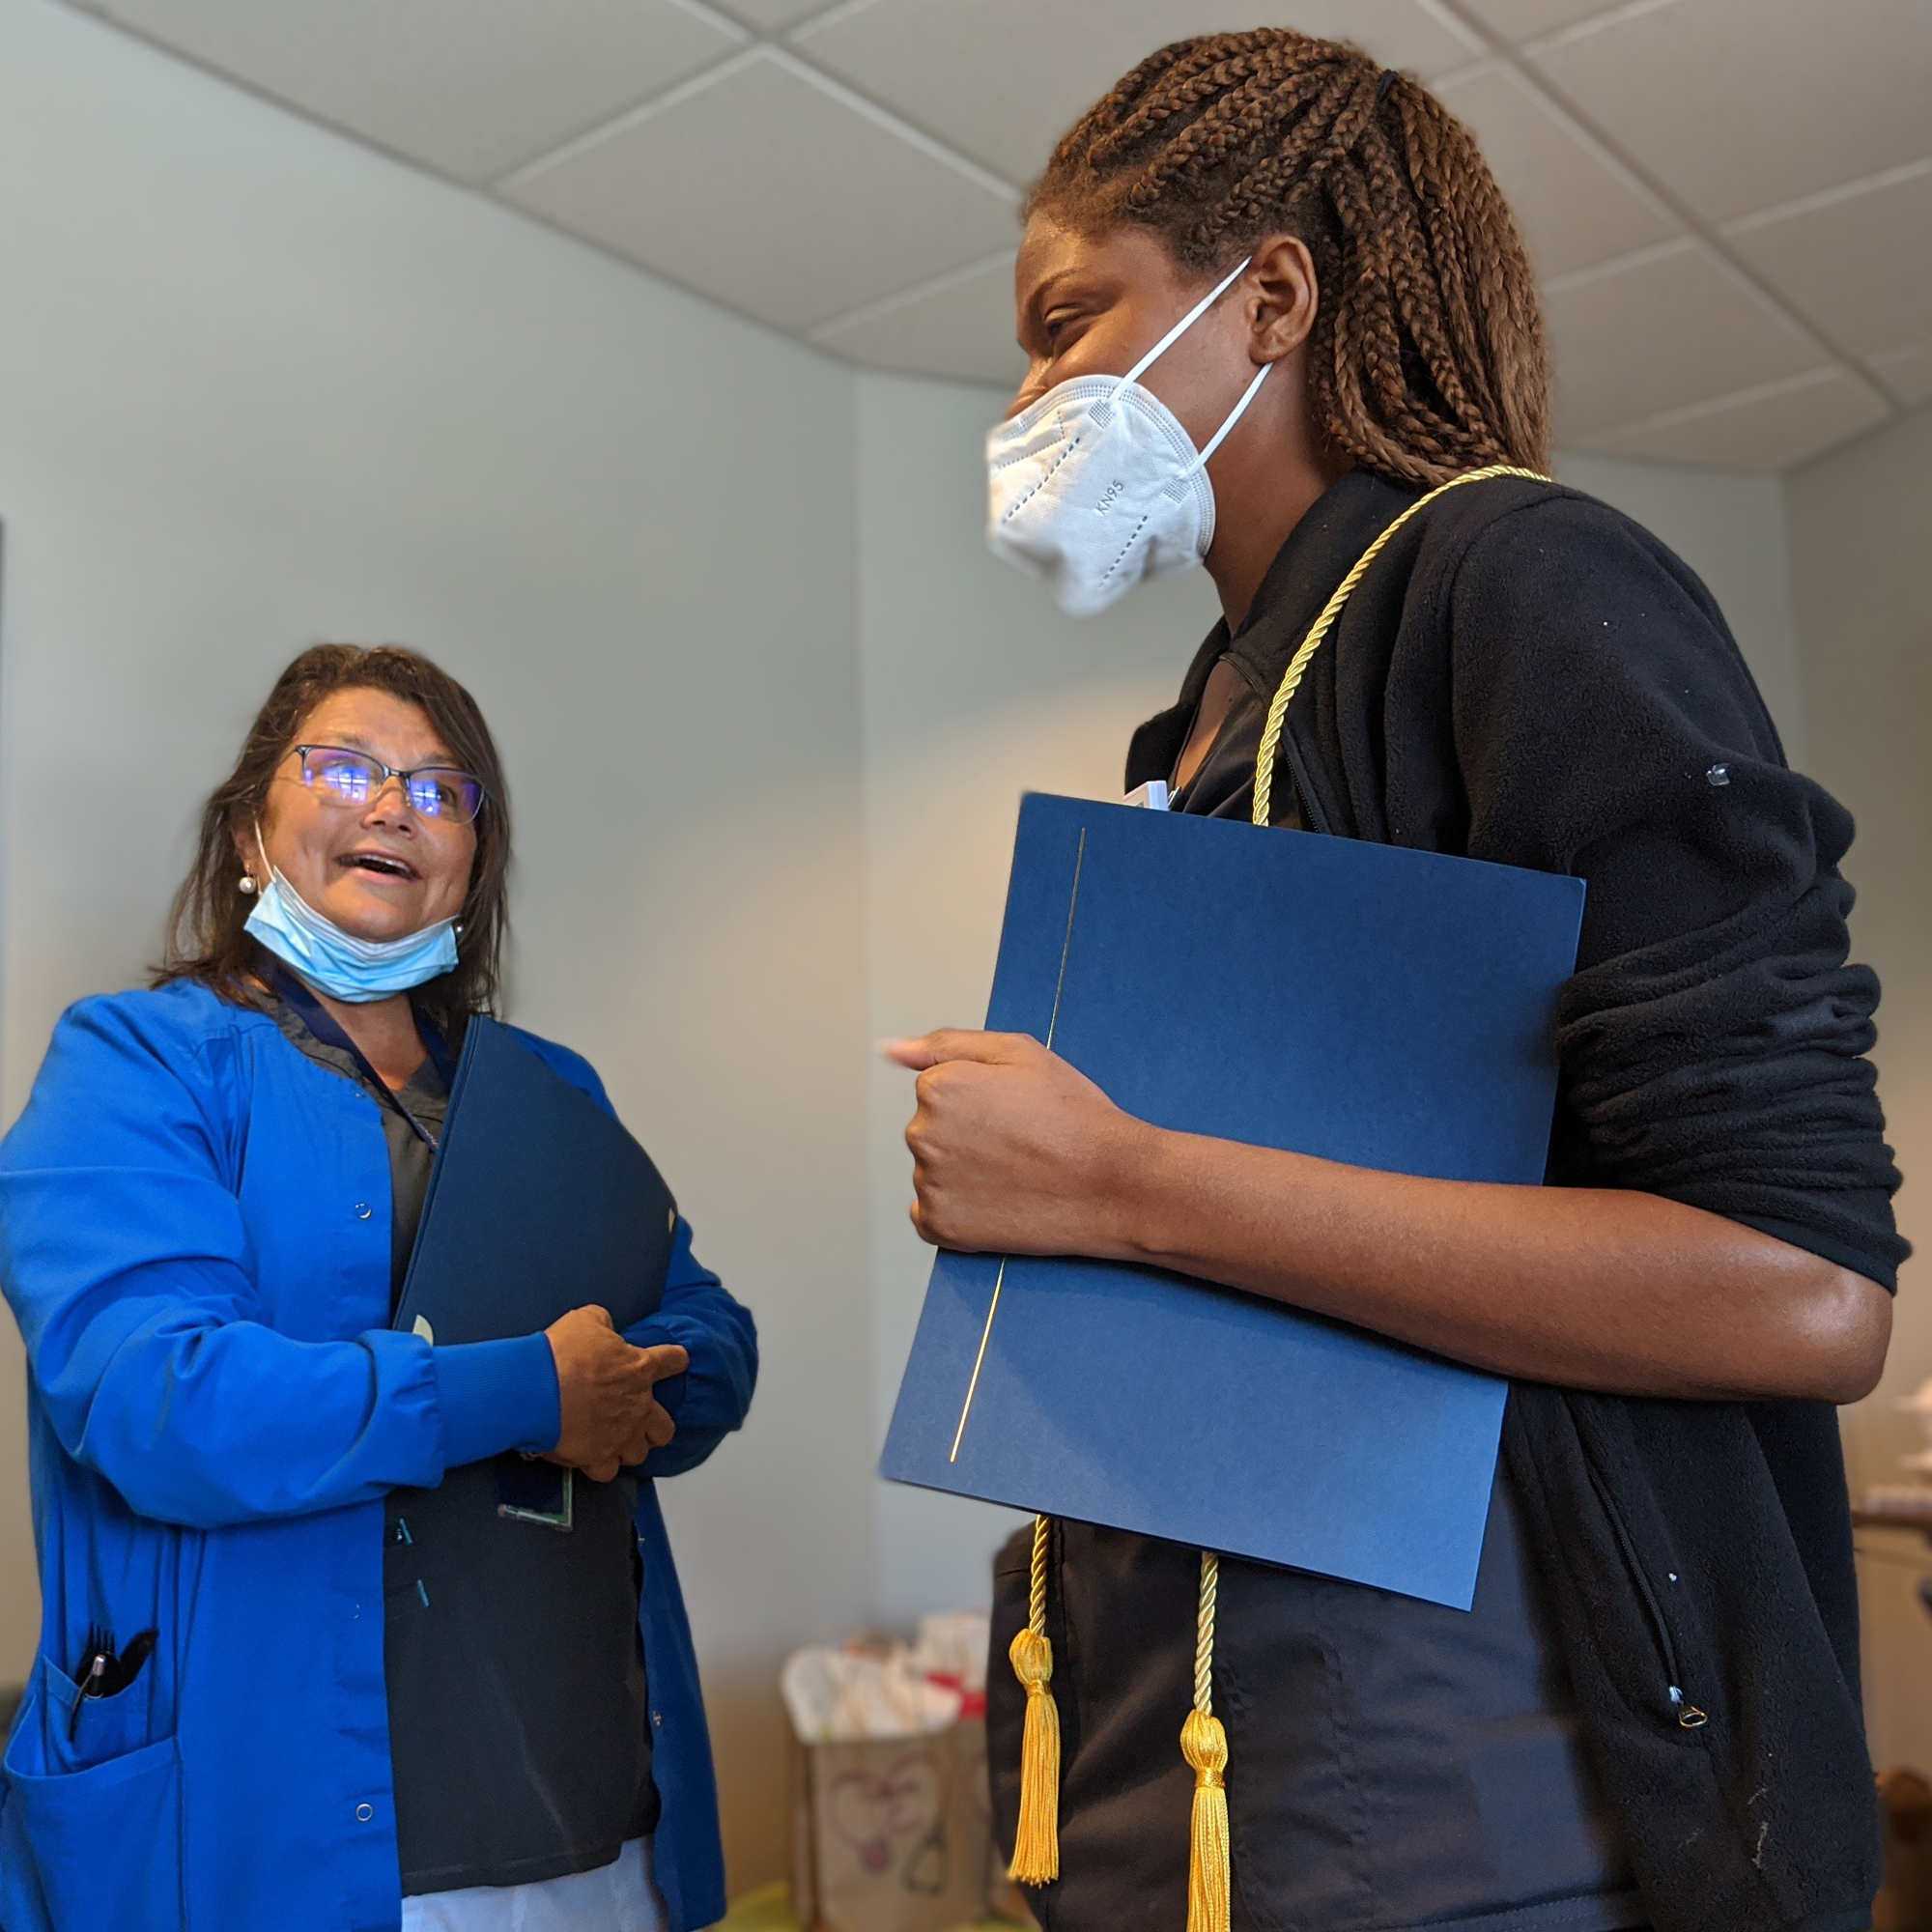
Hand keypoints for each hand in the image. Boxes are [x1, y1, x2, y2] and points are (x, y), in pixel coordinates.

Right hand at [542, 1305, 686, 1481]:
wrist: (535, 1388)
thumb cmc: (560, 1354)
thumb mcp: (586, 1320)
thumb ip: (602, 1323)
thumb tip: (603, 1325)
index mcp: (639, 1368)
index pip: (672, 1361)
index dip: (674, 1360)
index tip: (675, 1361)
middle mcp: (637, 1406)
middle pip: (664, 1427)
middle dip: (655, 1426)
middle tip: (639, 1419)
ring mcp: (620, 1435)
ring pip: (639, 1453)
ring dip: (628, 1447)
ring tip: (614, 1442)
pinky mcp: (597, 1457)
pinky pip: (607, 1472)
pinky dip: (600, 1466)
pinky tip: (591, 1458)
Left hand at [884, 1030, 1150, 1257]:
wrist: (1114, 1184)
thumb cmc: (1074, 1115)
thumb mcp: (1019, 1053)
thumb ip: (946, 1044)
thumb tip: (890, 1049)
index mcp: (936, 1087)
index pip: (939, 1092)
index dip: (983, 1102)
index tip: (1016, 1114)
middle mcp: (922, 1134)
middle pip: (933, 1132)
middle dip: (968, 1137)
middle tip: (1021, 1145)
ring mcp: (929, 1184)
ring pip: (934, 1173)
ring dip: (963, 1175)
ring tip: (1016, 1175)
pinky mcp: (939, 1227)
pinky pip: (932, 1215)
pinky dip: (960, 1212)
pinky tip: (999, 1203)